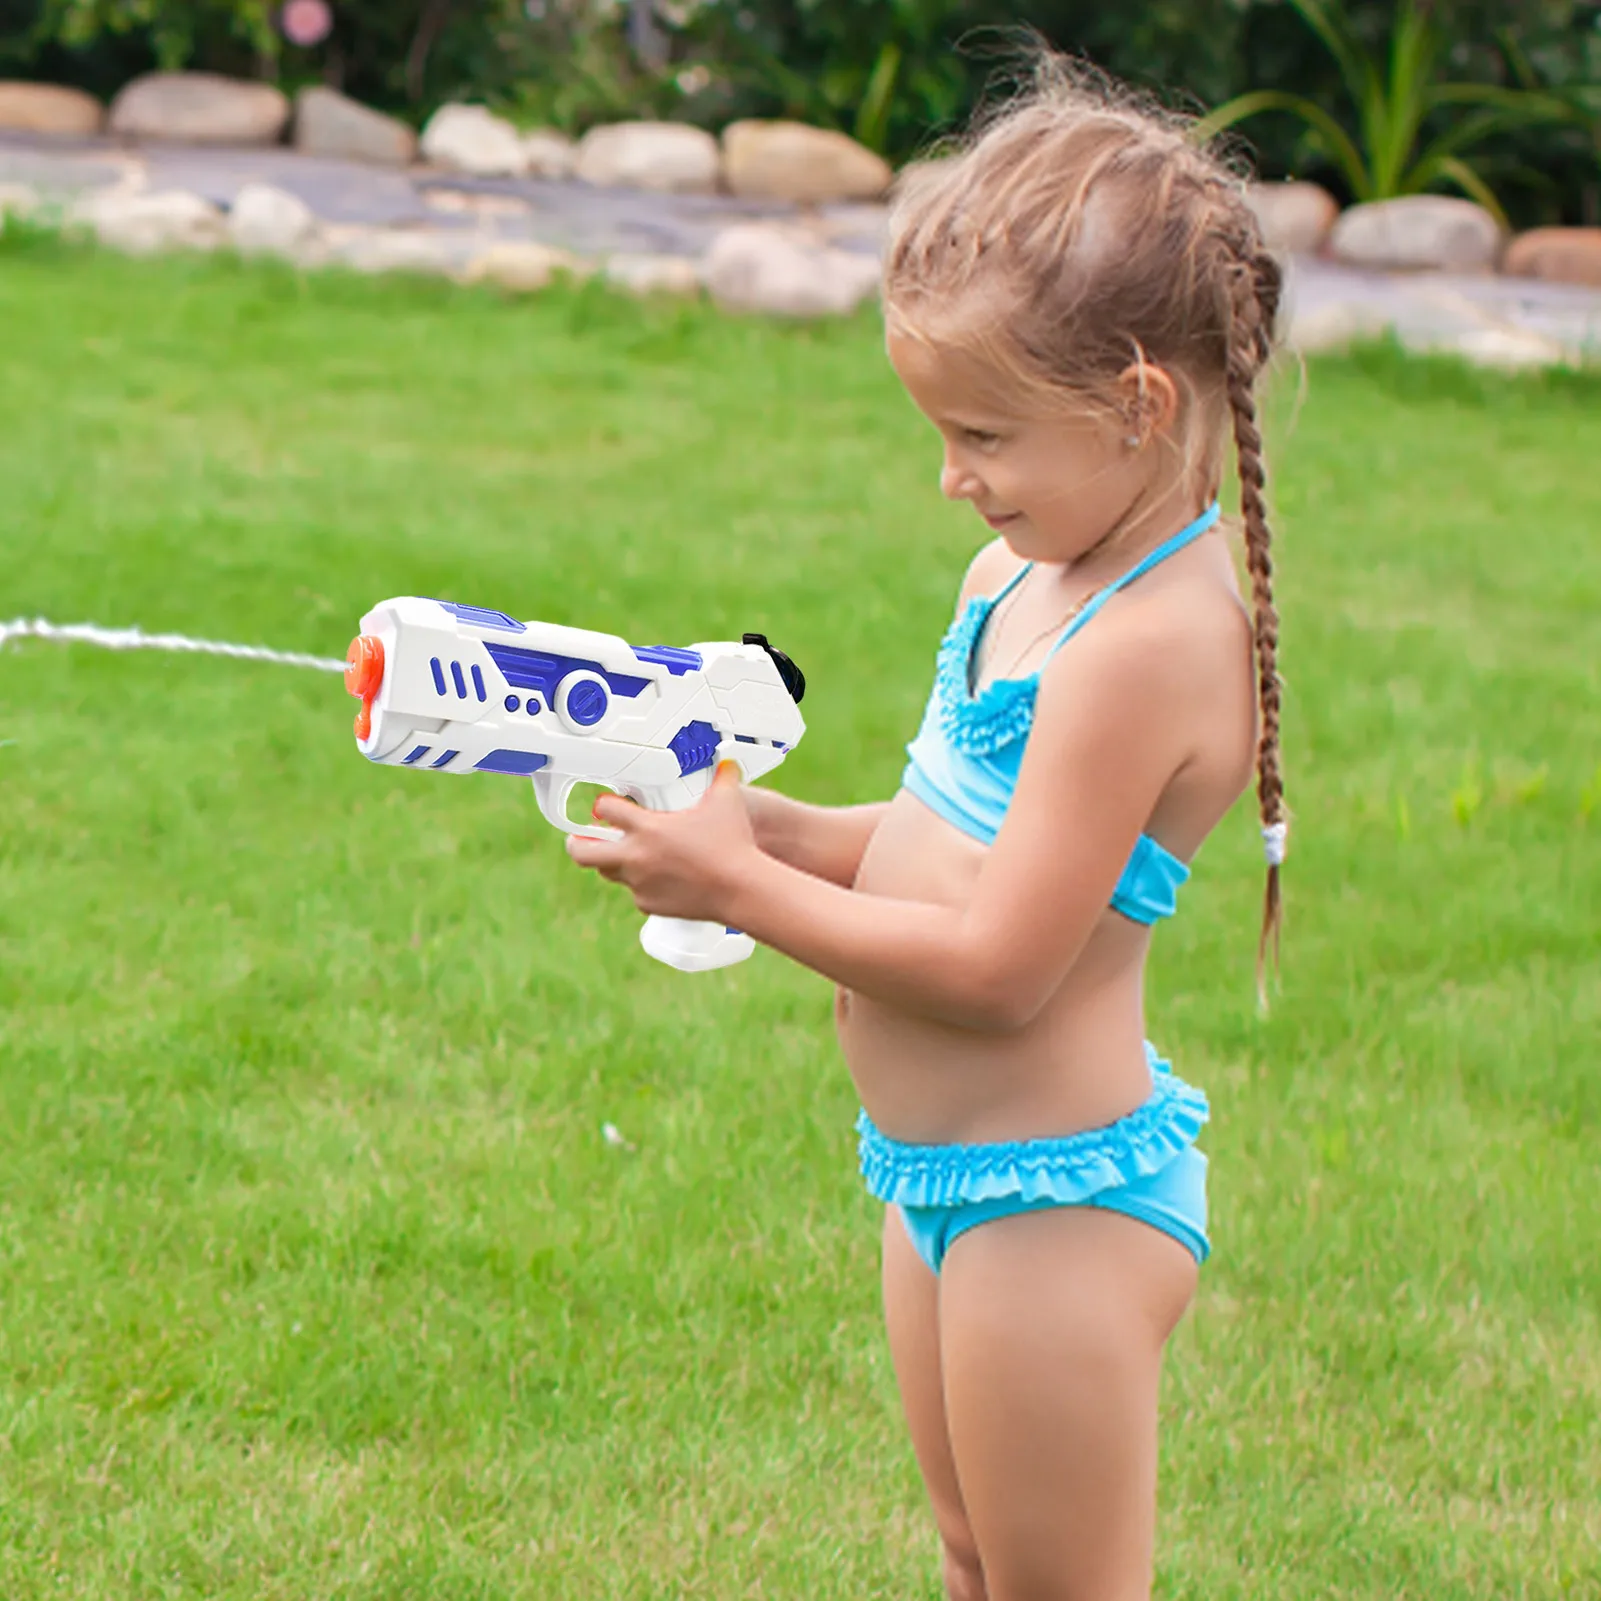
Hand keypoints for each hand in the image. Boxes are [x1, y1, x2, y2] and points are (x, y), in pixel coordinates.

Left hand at [564, 761, 757, 922]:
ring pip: (607, 872)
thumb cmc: (733, 846)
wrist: (741, 889)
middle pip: (582, 851)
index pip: (604, 809)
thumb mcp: (726, 802)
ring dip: (611, 861)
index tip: (607, 805)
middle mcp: (636, 856)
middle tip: (581, 837)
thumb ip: (723, 778)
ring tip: (625, 854)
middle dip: (576, 842)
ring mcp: (639, 883)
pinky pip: (635, 892)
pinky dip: (640, 884)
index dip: (603, 804)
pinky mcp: (648, 904)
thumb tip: (728, 765)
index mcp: (647, 828)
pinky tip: (659, 877)